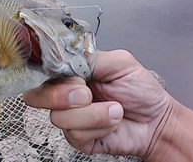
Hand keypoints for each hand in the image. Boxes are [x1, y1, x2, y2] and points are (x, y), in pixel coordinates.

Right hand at [23, 49, 176, 158]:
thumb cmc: (140, 90)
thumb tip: (66, 55)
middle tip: (87, 93)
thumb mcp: (119, 62)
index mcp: (69, 72)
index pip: (41, 70)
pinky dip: (98, 127)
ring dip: (92, 114)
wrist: (156, 121)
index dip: (45, 72)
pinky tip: (110, 122)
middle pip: (36, 96)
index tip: (64, 74)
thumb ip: (90, 56)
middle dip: (62, 95)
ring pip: (58, 117)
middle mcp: (64, 94)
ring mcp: (69, 116)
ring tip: (113, 109)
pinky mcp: (77, 138)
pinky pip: (75, 134)